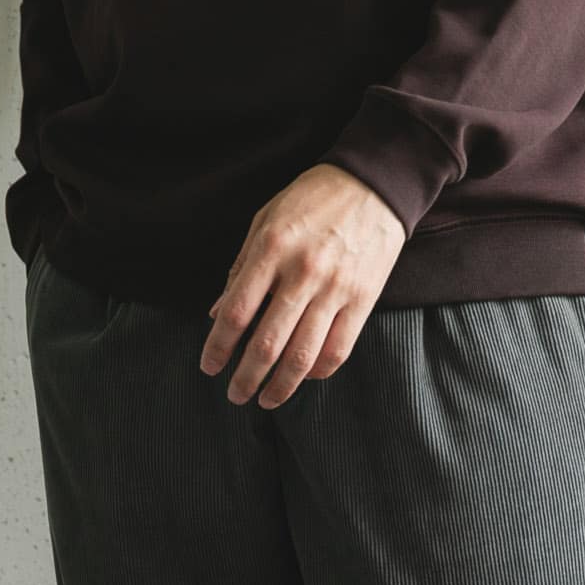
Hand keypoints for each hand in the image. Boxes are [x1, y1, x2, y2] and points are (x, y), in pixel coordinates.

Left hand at [199, 163, 405, 407]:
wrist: (374, 184)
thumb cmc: (312, 200)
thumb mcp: (266, 220)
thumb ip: (240, 268)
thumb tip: (216, 313)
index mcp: (272, 249)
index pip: (238, 311)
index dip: (219, 346)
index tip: (209, 367)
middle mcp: (303, 273)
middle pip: (268, 343)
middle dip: (246, 377)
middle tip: (234, 396)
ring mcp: (336, 289)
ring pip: (303, 356)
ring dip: (280, 386)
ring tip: (266, 400)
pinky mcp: (363, 300)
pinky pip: (337, 350)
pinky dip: (317, 372)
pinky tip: (303, 377)